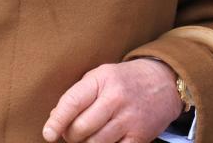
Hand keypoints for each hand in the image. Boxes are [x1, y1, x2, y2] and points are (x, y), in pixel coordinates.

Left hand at [42, 59, 182, 142]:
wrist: (164, 82)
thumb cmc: (124, 79)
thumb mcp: (99, 76)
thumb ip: (78, 95)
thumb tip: (54, 118)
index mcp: (102, 80)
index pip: (72, 103)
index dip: (57, 121)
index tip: (48, 134)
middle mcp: (116, 99)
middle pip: (82, 127)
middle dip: (70, 135)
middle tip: (70, 133)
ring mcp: (129, 119)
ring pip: (96, 142)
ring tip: (85, 137)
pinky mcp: (141, 136)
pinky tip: (101, 141)